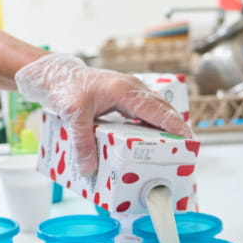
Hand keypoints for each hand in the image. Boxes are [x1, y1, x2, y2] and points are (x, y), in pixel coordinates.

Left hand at [15, 53, 192, 176]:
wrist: (54, 74)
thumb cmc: (65, 86)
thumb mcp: (73, 115)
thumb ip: (82, 142)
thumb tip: (89, 167)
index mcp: (125, 90)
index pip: (157, 109)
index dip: (175, 125)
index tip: (189, 141)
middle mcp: (131, 89)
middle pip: (162, 109)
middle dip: (175, 129)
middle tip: (185, 151)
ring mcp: (128, 93)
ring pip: (153, 111)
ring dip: (163, 128)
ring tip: (171, 150)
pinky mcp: (122, 99)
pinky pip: (142, 113)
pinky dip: (149, 127)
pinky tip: (147, 143)